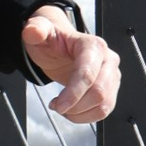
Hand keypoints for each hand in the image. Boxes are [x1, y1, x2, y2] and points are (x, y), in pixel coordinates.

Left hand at [22, 7, 119, 122]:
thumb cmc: (52, 41)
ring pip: (104, 105)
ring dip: (80, 113)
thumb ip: (36, 29)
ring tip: (62, 108)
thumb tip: (32, 31)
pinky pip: (104, 111)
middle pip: (99, 92)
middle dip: (75, 105)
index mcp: (93, 45)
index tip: (57, 106)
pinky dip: (86, 116)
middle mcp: (108, 60)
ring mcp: (112, 76)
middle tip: (55, 106)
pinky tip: (71, 110)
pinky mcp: (111, 89)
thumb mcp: (39, 32)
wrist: (60, 48)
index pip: (87, 74)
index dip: (73, 93)